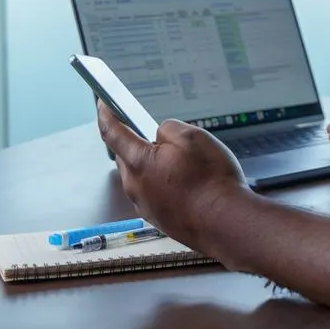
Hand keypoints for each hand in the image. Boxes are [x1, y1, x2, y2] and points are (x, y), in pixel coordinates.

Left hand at [96, 100, 251, 255]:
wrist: (226, 223)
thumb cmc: (211, 181)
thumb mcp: (192, 136)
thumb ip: (168, 129)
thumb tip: (161, 136)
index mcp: (139, 162)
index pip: (112, 133)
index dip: (106, 115)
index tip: (103, 106)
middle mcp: (136, 187)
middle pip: (126, 157)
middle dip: (136, 143)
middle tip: (156, 135)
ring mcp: (147, 207)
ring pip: (141, 178)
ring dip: (153, 167)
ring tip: (182, 163)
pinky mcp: (160, 220)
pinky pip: (155, 195)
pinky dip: (164, 186)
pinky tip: (188, 185)